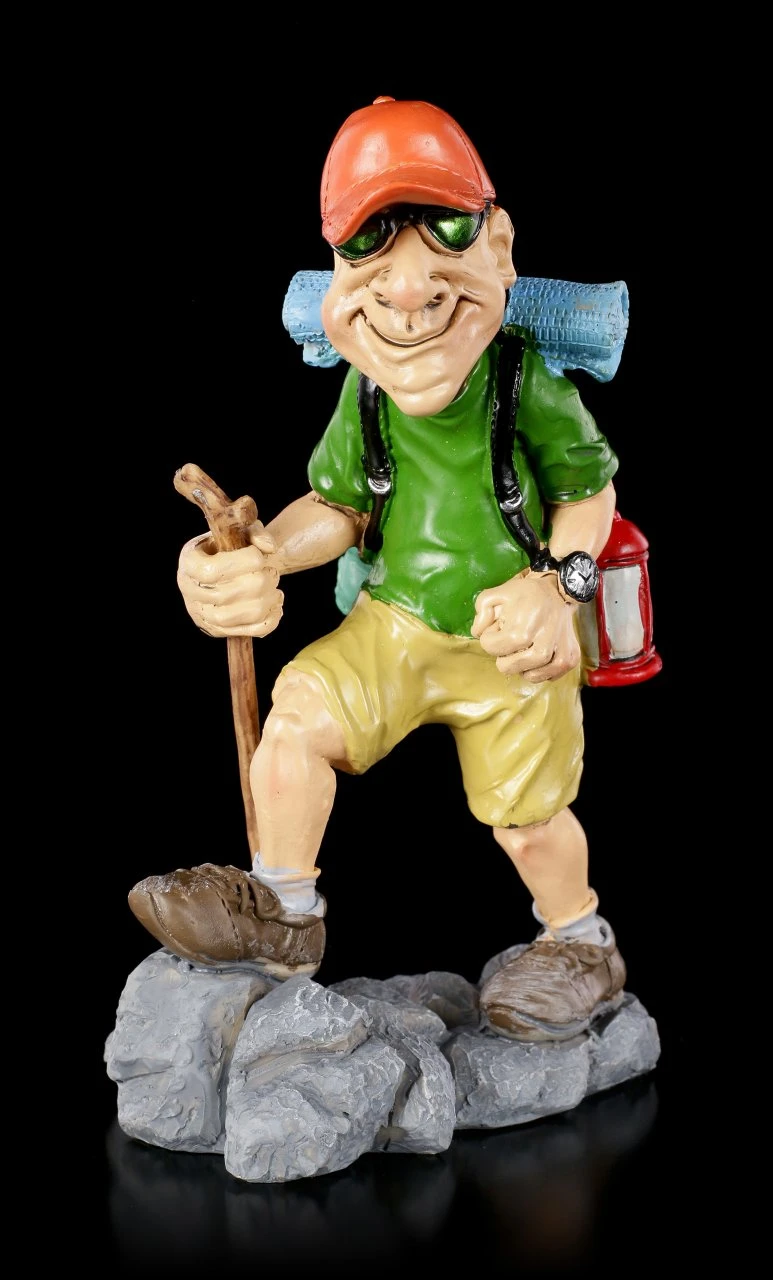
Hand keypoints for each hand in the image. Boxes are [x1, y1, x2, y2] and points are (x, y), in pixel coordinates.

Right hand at [176, 522, 282, 637]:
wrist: (226, 570)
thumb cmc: (231, 547)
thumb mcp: (238, 531)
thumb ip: (254, 532)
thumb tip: (269, 548)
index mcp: (189, 563)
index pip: (213, 571)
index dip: (243, 563)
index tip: (259, 556)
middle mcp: (190, 592)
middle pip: (228, 595)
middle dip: (261, 581)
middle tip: (272, 572)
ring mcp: (203, 615)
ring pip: (242, 615)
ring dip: (268, 600)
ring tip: (275, 588)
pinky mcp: (218, 631)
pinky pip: (251, 631)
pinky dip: (271, 619)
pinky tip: (276, 605)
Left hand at [472, 568, 580, 681]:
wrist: (558, 591)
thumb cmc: (526, 594)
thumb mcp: (498, 593)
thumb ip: (482, 610)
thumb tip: (478, 633)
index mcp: (522, 630)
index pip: (492, 648)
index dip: (489, 638)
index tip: (498, 629)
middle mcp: (543, 645)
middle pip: (509, 667)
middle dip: (503, 655)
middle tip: (511, 640)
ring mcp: (559, 653)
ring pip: (530, 676)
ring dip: (521, 666)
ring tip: (524, 649)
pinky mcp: (570, 658)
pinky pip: (548, 677)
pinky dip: (539, 671)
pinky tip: (537, 656)